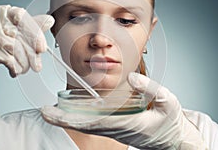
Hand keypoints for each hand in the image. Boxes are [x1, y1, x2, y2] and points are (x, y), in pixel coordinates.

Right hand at [0, 5, 53, 87]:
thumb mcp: (8, 37)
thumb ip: (28, 28)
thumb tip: (49, 21)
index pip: (21, 15)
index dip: (35, 31)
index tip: (42, 46)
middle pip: (19, 32)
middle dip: (32, 52)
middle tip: (37, 63)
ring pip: (14, 47)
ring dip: (24, 62)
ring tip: (25, 68)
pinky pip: (7, 59)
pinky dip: (14, 68)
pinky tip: (14, 71)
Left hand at [41, 72, 206, 149]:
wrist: (175, 141)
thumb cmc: (171, 122)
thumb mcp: (168, 102)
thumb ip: (151, 87)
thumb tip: (132, 76)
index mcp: (127, 124)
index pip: (93, 122)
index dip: (70, 118)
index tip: (52, 113)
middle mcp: (117, 130)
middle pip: (84, 125)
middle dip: (62, 120)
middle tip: (43, 112)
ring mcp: (115, 131)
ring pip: (87, 126)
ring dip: (68, 120)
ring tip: (51, 112)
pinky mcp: (117, 129)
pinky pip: (94, 125)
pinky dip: (80, 120)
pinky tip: (72, 114)